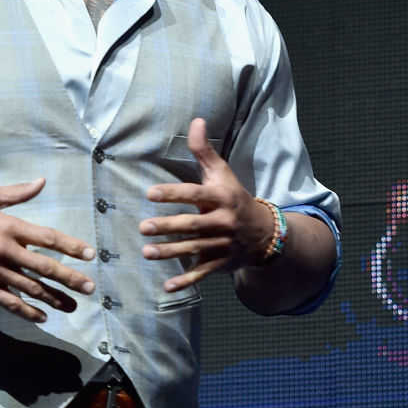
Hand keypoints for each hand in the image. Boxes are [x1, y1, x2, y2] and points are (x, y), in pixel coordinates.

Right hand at [0, 178, 95, 322]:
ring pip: (30, 288)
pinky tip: (43, 316)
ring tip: (73, 305)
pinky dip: (28, 311)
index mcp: (8, 226)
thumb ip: (17, 192)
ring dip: (54, 298)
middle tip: (90, 288)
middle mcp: (4, 249)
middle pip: (44, 266)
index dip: (70, 246)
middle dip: (70, 278)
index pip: (46, 237)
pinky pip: (9, 302)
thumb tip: (42, 181)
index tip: (89, 254)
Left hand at [140, 118, 274, 291]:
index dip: (173, 194)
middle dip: (168, 227)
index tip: (150, 193)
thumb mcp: (222, 173)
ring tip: (146, 252)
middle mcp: (223, 222)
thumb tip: (196, 120)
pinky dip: (186, 281)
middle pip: (192, 225)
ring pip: (194, 250)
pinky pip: (202, 273)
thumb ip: (205, 151)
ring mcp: (222, 245)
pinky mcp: (221, 263)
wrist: (264, 233)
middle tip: (143, 227)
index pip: (195, 194)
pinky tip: (166, 287)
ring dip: (170, 253)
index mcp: (222, 198)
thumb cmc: (234, 197)